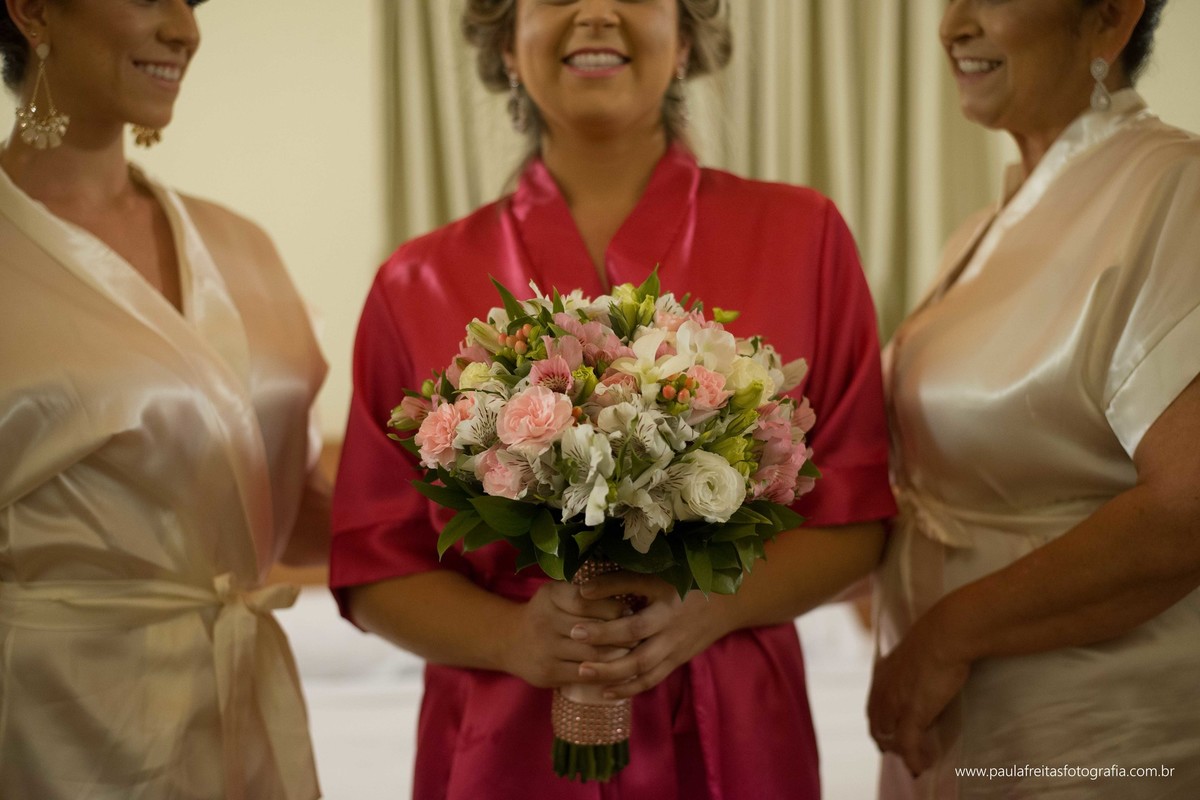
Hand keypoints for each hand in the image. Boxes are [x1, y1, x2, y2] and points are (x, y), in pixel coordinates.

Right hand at [497, 580, 628, 688]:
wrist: (509, 640)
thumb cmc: (545, 613)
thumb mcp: (557, 594)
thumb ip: (584, 594)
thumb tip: (628, 598)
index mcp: (550, 596)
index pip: (586, 601)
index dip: (612, 607)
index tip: (631, 612)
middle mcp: (545, 620)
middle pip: (592, 629)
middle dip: (620, 634)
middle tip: (641, 635)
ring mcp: (545, 649)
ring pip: (590, 654)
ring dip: (617, 655)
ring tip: (635, 652)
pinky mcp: (548, 672)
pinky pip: (584, 675)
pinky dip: (604, 673)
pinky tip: (619, 670)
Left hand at [569, 572, 733, 698]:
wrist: (728, 603)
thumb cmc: (688, 581)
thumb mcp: (662, 571)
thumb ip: (627, 577)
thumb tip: (586, 585)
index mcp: (666, 591)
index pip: (635, 587)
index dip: (608, 589)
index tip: (579, 592)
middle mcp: (670, 619)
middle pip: (635, 631)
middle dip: (604, 635)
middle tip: (573, 634)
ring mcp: (674, 644)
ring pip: (641, 663)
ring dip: (611, 670)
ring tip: (581, 671)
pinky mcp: (676, 661)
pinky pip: (651, 679)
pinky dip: (628, 688)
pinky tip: (604, 691)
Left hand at [866, 609, 970, 775]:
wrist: (947, 634)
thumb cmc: (941, 634)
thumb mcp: (918, 650)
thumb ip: (915, 665)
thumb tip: (929, 669)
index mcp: (883, 673)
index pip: (874, 706)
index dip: (881, 724)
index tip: (891, 733)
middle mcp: (883, 690)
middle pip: (877, 726)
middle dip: (887, 742)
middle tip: (904, 753)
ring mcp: (895, 703)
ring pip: (890, 739)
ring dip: (902, 753)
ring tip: (917, 761)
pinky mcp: (912, 713)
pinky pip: (908, 746)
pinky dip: (915, 759)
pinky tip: (923, 765)